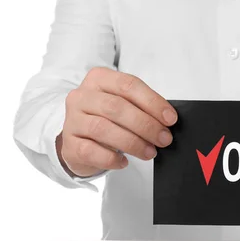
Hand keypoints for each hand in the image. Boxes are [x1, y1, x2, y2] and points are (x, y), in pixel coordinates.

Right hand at [57, 67, 177, 177]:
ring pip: (103, 129)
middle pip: (116, 107)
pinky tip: (124, 161)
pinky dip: (112, 158)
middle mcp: (82, 96)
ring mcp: (72, 120)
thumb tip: (167, 120)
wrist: (80, 138)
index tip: (170, 119)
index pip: (128, 85)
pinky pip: (91, 151)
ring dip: (133, 142)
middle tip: (164, 138)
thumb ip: (142, 107)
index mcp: (99, 78)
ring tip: (150, 151)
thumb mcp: (124, 104)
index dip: (152, 102)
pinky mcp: (69, 144)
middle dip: (145, 125)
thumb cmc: (108, 118)